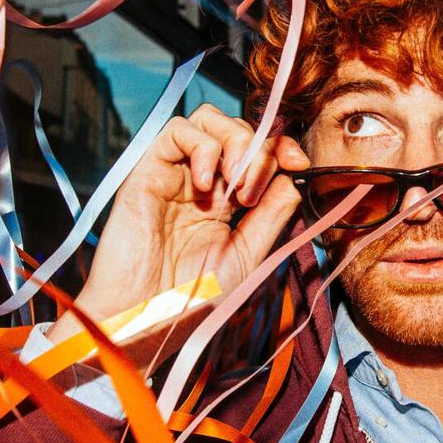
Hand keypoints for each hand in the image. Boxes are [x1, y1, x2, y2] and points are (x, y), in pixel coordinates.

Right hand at [45, 104, 308, 344]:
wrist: (144, 322)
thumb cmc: (189, 300)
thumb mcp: (246, 256)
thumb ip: (272, 215)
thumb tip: (295, 176)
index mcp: (225, 201)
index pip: (258, 151)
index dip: (281, 148)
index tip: (299, 163)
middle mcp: (200, 182)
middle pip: (236, 128)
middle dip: (259, 149)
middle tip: (256, 192)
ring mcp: (174, 174)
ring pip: (208, 119)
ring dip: (234, 142)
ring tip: (236, 187)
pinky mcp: (147, 172)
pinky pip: (176, 131)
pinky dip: (201, 147)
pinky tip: (206, 186)